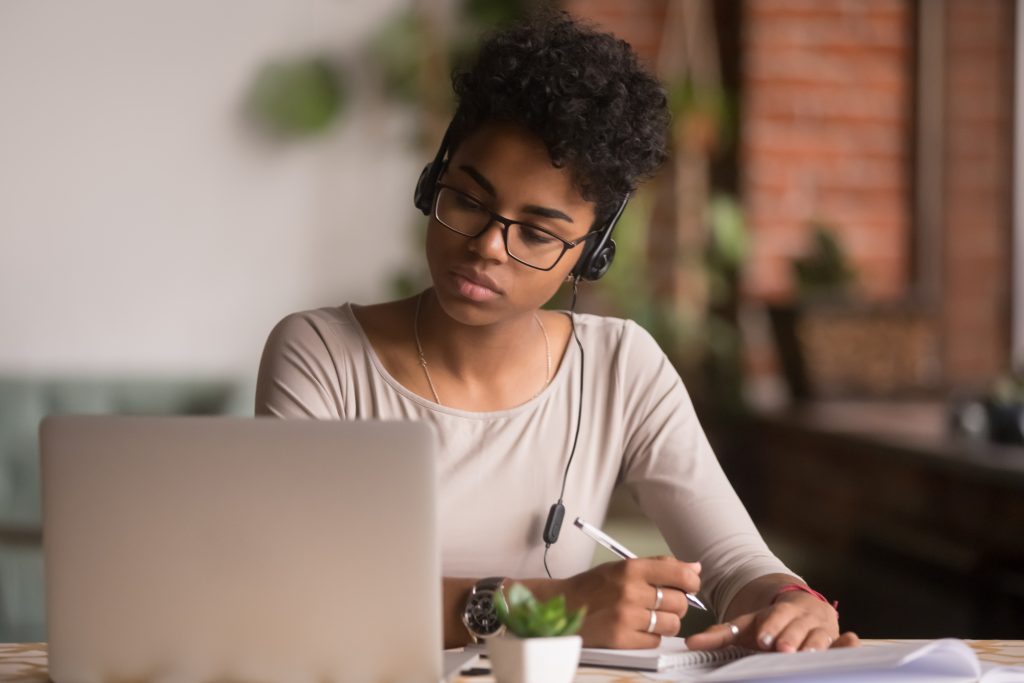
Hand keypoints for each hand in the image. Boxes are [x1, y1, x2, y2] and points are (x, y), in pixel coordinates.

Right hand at [559, 556, 701, 648]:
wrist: (561, 606)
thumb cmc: (592, 587)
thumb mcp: (622, 567)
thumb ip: (659, 565)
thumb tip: (694, 567)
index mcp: (631, 568)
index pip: (679, 574)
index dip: (691, 582)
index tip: (689, 585)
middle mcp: (630, 591)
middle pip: (679, 602)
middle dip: (676, 604)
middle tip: (661, 603)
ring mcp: (626, 616)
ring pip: (672, 624)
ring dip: (665, 623)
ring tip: (649, 617)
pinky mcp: (621, 638)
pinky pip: (655, 641)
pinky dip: (650, 637)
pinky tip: (636, 628)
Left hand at [686, 591, 859, 652]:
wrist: (799, 609)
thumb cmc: (770, 624)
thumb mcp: (746, 626)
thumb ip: (720, 635)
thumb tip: (690, 643)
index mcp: (779, 612)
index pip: (774, 618)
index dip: (771, 627)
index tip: (764, 639)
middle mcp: (801, 618)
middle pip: (797, 628)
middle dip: (791, 639)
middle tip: (784, 650)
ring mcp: (820, 628)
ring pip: (819, 636)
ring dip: (816, 644)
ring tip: (810, 655)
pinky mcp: (836, 639)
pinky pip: (843, 642)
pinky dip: (848, 643)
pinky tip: (852, 642)